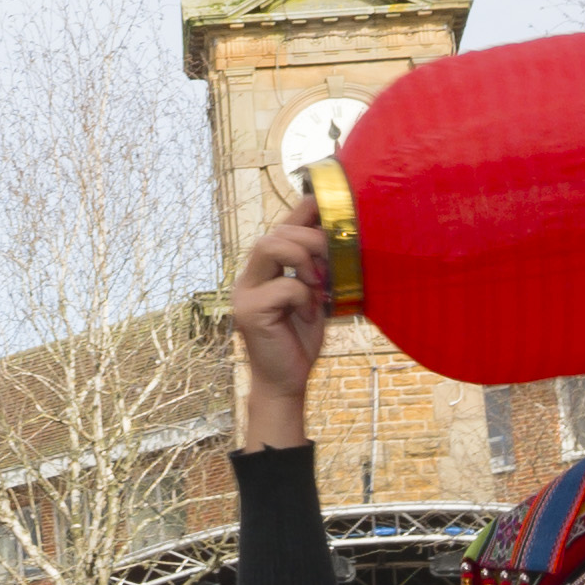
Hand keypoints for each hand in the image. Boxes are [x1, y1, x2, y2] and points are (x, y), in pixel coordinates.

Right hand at [229, 213, 330, 449]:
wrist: (288, 380)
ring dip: (303, 260)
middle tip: (332, 266)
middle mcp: (249, 275)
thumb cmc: (301, 339)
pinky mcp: (249, 310)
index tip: (330, 203)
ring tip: (318, 285)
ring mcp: (244, 291)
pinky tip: (309, 315)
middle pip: (276, 231)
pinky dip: (304, 298)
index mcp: (265, 269)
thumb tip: (340, 235)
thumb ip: (318, 268)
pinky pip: (284, 286)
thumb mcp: (315, 296)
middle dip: (313, 240)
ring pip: (270, 245)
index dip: (304, 210)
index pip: (282, 226)